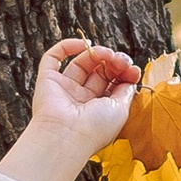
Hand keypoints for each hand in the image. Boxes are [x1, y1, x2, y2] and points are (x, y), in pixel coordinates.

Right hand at [0, 37, 141, 180]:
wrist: (66, 136)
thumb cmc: (94, 129)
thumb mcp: (121, 110)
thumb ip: (126, 91)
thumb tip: (130, 77)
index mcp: (98, 109)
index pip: (112, 83)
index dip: (124, 73)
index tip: (133, 69)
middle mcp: (81, 99)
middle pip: (99, 71)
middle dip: (113, 62)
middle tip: (122, 60)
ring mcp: (64, 88)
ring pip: (81, 62)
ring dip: (97, 53)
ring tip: (108, 54)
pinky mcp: (47, 80)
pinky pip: (54, 57)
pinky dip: (67, 46)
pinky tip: (84, 44)